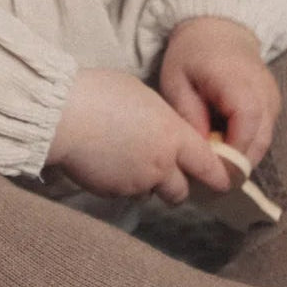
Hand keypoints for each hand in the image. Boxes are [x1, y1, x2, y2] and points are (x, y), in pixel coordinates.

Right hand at [46, 67, 230, 204]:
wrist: (66, 115)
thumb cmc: (102, 93)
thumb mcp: (142, 95)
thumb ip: (162, 120)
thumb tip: (163, 130)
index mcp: (173, 136)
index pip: (209, 167)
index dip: (217, 175)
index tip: (221, 179)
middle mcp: (162, 165)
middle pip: (182, 191)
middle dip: (177, 184)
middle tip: (167, 171)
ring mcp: (137, 183)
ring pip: (153, 194)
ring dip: (149, 185)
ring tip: (130, 163)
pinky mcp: (114, 194)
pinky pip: (126, 193)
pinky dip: (123, 184)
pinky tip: (109, 163)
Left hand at [158, 17, 280, 168]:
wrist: (217, 28)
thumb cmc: (191, 54)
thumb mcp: (176, 81)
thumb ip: (189, 115)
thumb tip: (202, 152)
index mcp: (237, 81)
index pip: (246, 125)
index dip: (232, 153)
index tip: (211, 170)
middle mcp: (263, 90)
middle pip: (260, 139)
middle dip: (236, 161)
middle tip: (211, 172)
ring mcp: (272, 97)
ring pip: (264, 140)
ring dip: (242, 153)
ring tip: (216, 155)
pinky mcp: (274, 102)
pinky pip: (264, 131)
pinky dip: (247, 142)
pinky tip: (226, 140)